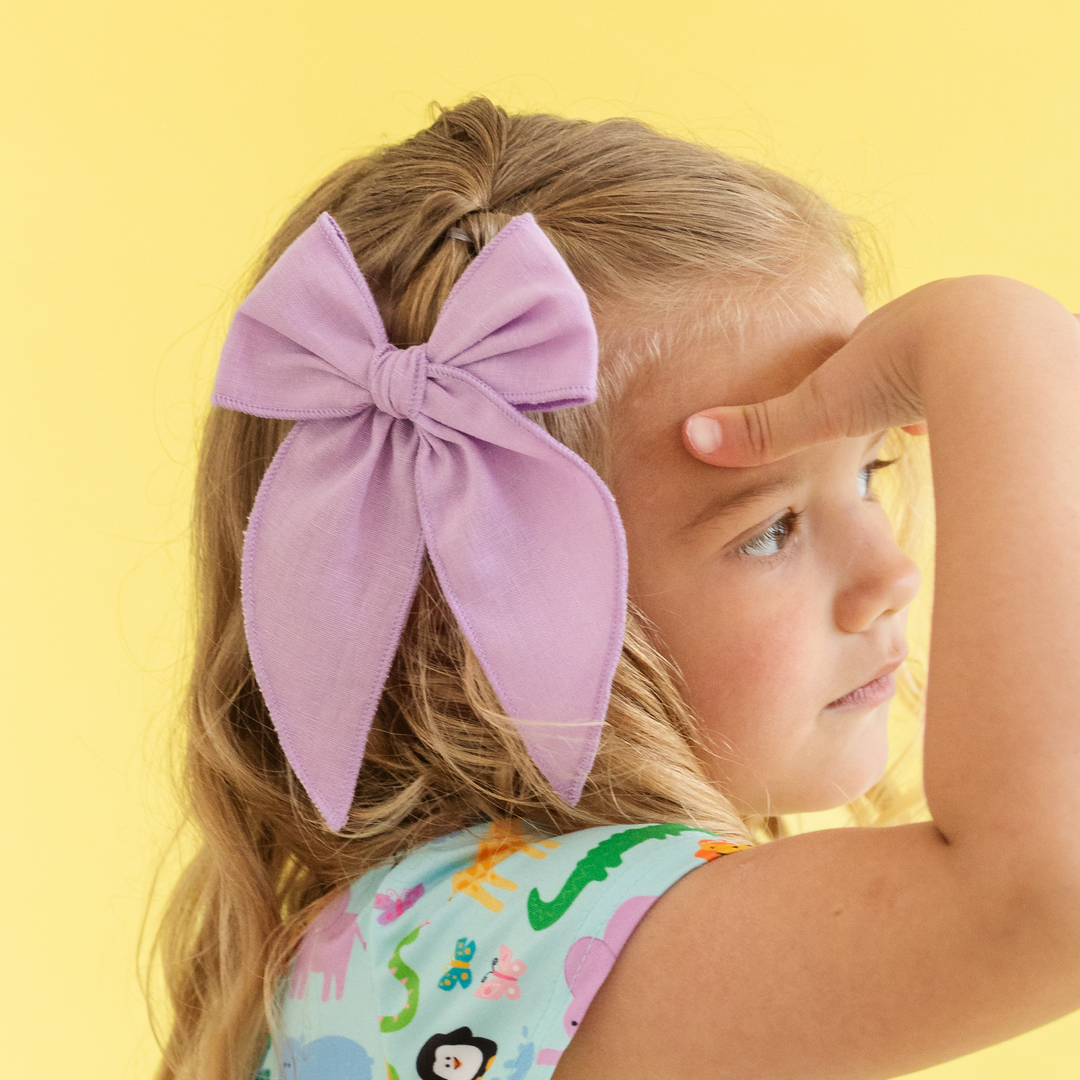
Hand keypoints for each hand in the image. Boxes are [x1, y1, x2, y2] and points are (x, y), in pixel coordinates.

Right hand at [682, 277, 1078, 467]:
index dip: (860, 377)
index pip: (870, 348)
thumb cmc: (903, 372)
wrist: (994, 351)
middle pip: (919, 349)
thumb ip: (761, 431)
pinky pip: (1015, 375)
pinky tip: (994, 421)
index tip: (860, 403)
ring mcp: (999, 329)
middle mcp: (946, 314)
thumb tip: (688, 438)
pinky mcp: (1041, 353)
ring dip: (954, 387)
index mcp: (893, 323)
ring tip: (945, 417)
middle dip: (909, 378)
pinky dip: (996, 398)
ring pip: (969, 360)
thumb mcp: (823, 407)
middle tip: (904, 412)